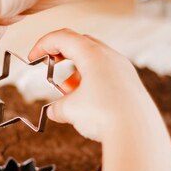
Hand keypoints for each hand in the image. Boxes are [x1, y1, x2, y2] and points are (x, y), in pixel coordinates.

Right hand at [28, 29, 164, 141]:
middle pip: (81, 44)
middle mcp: (110, 57)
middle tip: (50, 65)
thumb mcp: (71, 110)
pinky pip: (107, 75)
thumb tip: (55, 111)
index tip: (33, 57)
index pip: (63, 38)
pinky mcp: (131, 85)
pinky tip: (86, 100)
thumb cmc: (105, 115)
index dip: (43, 45)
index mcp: (93, 54)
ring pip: (95, 61)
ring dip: (77, 72)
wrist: (137, 132)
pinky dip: (91, 82)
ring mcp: (123, 70)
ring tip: (67, 90)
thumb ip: (58, 107)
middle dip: (62, 54)